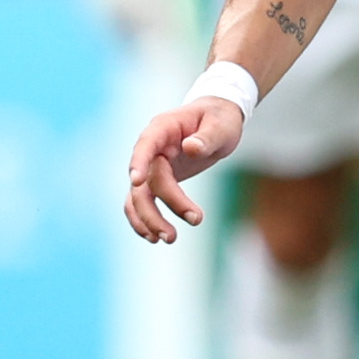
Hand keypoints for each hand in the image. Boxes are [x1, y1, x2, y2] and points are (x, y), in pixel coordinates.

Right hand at [123, 98, 244, 243]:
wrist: (216, 120)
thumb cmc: (219, 120)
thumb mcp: (221, 126)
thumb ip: (207, 137)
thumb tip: (191, 148)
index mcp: (163, 128)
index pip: (146, 145)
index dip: (139, 162)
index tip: (136, 181)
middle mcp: (152, 148)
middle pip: (146, 182)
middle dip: (157, 208)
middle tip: (180, 231)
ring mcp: (151, 165)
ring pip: (139, 197)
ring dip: (149, 219)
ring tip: (169, 239)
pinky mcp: (156, 180)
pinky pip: (142, 202)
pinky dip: (144, 219)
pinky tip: (155, 237)